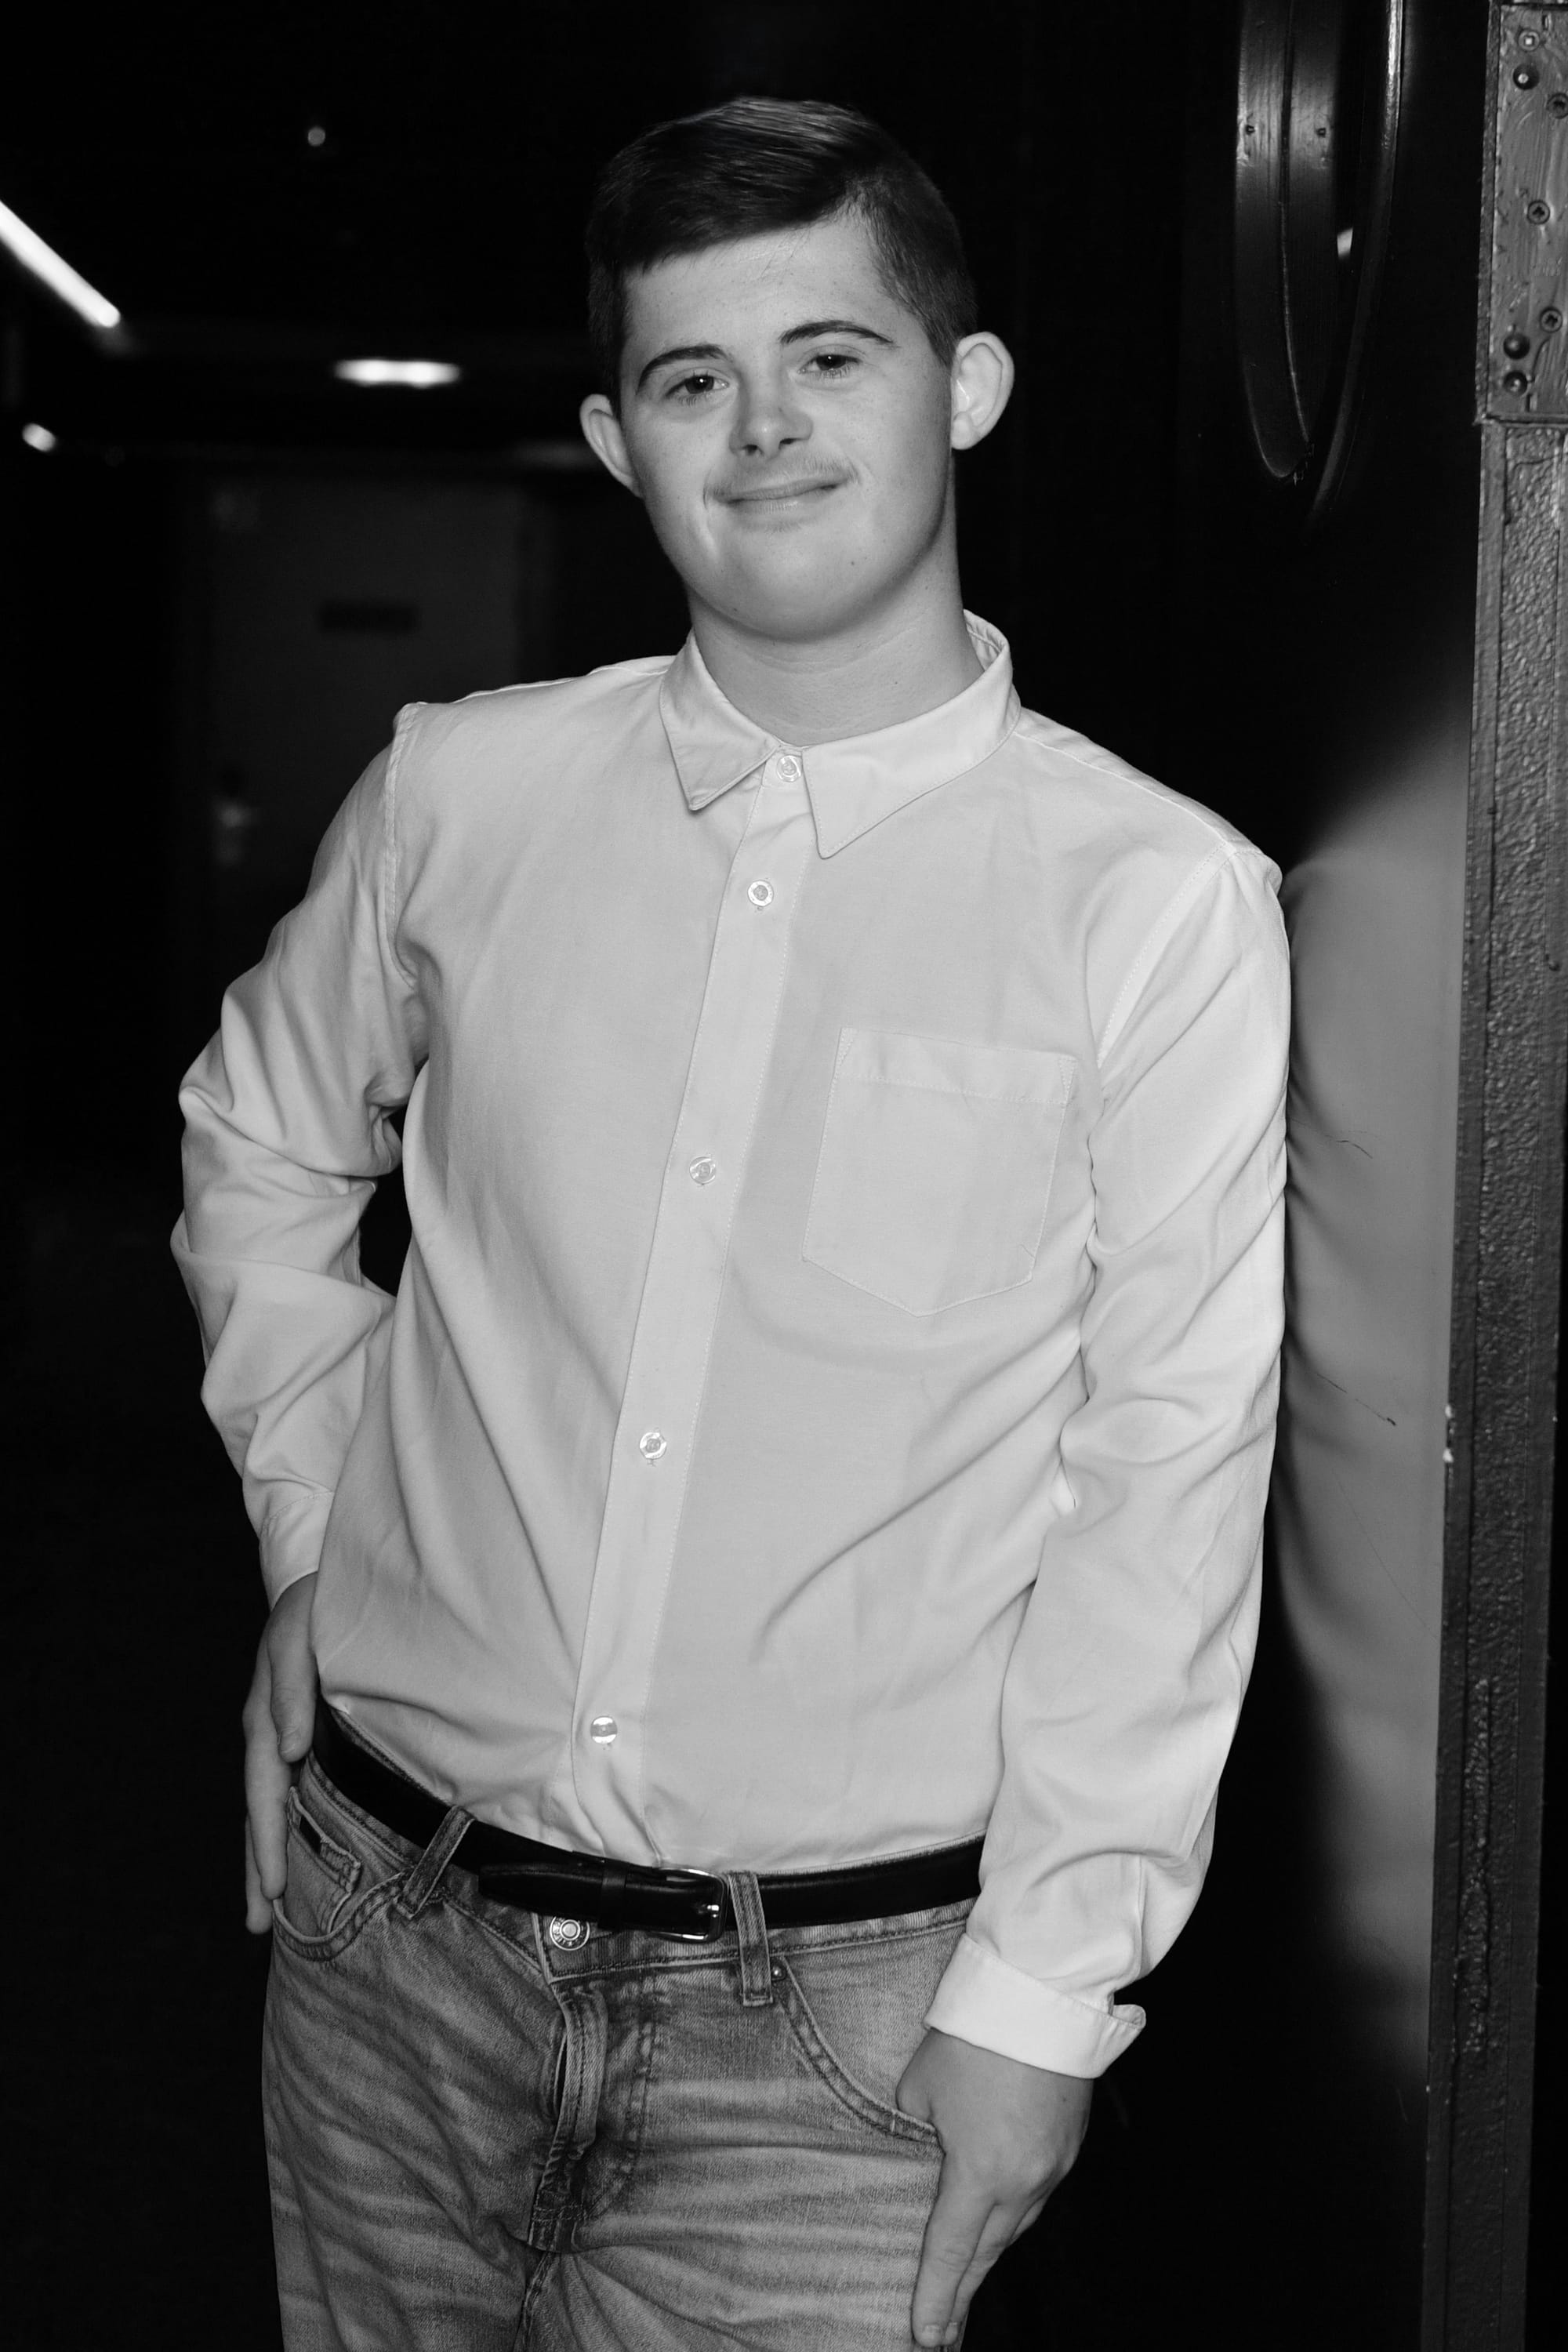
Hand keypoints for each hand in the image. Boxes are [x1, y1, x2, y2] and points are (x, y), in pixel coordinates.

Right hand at [241, 1571, 319, 1932]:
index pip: (265, 1793)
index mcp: (266, 1719)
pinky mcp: (297, 1734)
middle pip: (259, 1814)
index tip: (273, 1888)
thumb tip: (290, 1750)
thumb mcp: (298, 1639)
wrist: (317, 1583)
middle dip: (258, 1869)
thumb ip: (293, 1692)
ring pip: (269, 1808)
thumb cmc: (311, 1608)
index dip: (270, 1841)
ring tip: (265, 1910)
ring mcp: (279, 1737)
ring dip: (266, 1857)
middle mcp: (268, 1736)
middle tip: (258, 1927)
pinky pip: (287, 1791)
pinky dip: (284, 1827)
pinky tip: (295, 1854)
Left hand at [895, 2028, 1091, 2346]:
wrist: (1044, 1995)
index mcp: (981, 2174)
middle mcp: (1024, 2183)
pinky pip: (1037, 2198)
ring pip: (1016, 2227)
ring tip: (964, 2282)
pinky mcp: (1069, 2144)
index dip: (935, 2299)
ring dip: (987, 2255)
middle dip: (961, 2294)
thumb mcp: (920, 2088)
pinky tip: (998, 2223)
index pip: (950, 2252)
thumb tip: (924, 2146)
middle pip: (987, 2252)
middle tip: (943, 2334)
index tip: (925, 2337)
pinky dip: (1013, 2218)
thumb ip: (915, 2130)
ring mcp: (1053, 2166)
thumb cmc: (974, 2036)